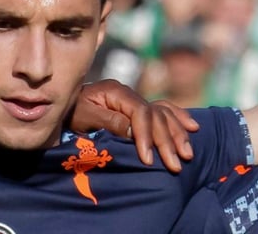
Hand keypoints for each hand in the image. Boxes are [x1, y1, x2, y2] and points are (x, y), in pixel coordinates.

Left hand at [69, 80, 198, 171]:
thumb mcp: (85, 117)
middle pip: (155, 115)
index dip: (146, 135)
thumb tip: (134, 131)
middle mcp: (128, 93)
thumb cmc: (71, 112)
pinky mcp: (136, 107)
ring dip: (177, 133)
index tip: (148, 159)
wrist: (64, 105)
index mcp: (116, 92)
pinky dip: (178, 118)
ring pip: (163, 113)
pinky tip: (192, 127)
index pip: (140, 112)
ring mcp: (134, 99)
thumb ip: (109, 121)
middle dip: (166, 141)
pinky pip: (163, 109)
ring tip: (187, 154)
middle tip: (175, 164)